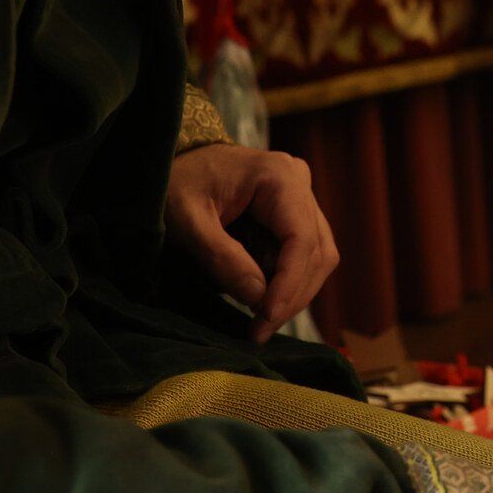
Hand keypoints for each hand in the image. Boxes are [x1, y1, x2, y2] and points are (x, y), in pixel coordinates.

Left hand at [165, 144, 338, 344]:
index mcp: (278, 176)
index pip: (301, 239)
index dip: (289, 284)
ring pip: (318, 256)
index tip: (266, 318)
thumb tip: (259, 299)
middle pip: (318, 251)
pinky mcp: (293, 214)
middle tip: (260, 331)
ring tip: (259, 321)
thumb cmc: (176, 184)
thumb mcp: (188, 221)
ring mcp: (300, 197)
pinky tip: (261, 299)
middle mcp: (299, 183)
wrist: (174, 161)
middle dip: (292, 296)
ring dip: (292, 293)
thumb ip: (222, 258)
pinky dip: (286, 281)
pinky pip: (303, 254)